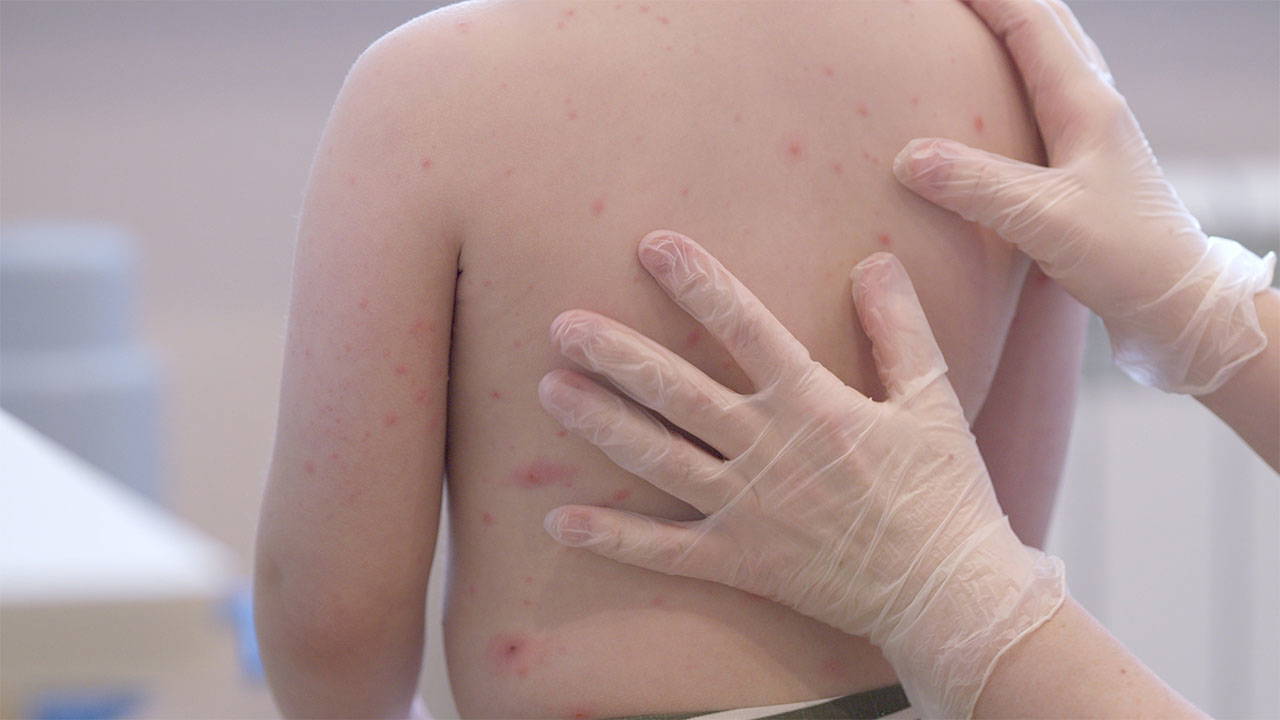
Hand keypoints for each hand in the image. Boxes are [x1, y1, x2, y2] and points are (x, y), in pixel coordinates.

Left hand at [537, 230, 1064, 717]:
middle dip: (618, 355)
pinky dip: (612, 538)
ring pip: (659, 458)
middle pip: (678, 392)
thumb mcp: (933, 400)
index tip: (651, 245)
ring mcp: (748, 508)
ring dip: (602, 424)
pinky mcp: (740, 560)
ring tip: (550, 391)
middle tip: (561, 326)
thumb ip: (900, 328)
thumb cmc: (944, 493)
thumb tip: (873, 262)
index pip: (744, 327)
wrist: (947, 592)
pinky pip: (664, 550)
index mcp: (813, 404)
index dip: (697, 282)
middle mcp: (769, 450)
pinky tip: (558, 520)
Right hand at [892, 0, 1273, 394]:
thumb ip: (976, 184)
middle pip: (1049, 28)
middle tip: (956, 5)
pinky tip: (1008, 102)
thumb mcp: (1044, 220)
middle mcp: (1097, 109)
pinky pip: (1054, 98)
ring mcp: (1099, 136)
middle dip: (1002, 4)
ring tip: (978, 30)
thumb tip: (908, 156)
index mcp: (1087, 106)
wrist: (1178, 306)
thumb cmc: (1124, 260)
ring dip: (1018, 33)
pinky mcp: (1094, 166)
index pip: (1030, 24)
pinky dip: (1025, 77)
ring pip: (1055, 60)